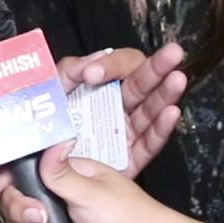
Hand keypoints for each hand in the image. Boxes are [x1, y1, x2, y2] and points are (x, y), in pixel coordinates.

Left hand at [56, 43, 185, 176]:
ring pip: (151, 109)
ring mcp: (128, 131)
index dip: (111, 65)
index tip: (92, 74)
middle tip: (173, 52)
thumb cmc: (50, 130)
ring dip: (166, 93)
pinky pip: (149, 143)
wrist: (46, 169)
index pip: (117, 66)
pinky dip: (161, 128)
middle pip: (142, 82)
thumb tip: (90, 63)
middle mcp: (119, 105)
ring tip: (177, 79)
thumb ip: (66, 73)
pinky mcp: (131, 157)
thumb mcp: (52, 95)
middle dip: (157, 66)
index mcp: (102, 86)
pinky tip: (171, 112)